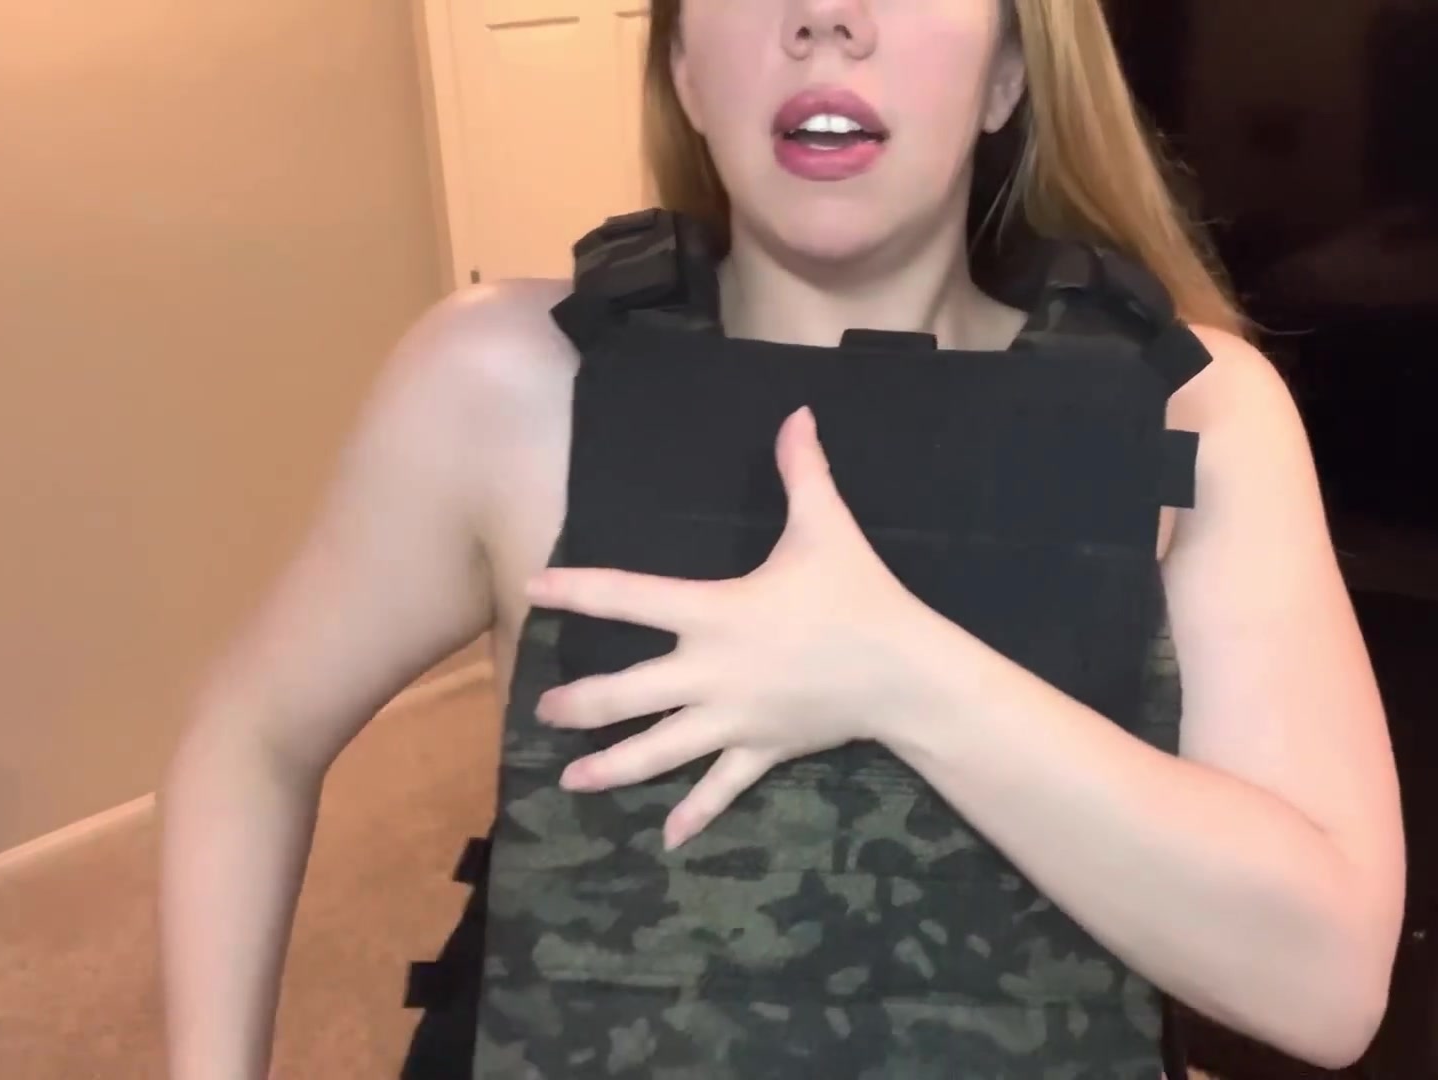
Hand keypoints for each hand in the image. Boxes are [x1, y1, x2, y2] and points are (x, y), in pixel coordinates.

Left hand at [526, 406, 925, 849]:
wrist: (904, 671)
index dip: (576, 591)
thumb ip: (803, 470)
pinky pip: (721, 788)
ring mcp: (732, 719)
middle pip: (627, 694)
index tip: (533, 588)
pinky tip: (668, 839)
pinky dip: (696, 814)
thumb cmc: (859, 596)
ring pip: (660, 751)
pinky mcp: (761, 751)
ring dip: (612, 767)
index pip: (628, 598)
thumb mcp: (827, 527)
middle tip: (543, 711)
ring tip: (571, 780)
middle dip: (580, 704)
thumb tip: (798, 413)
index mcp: (714, 613)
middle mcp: (710, 672)